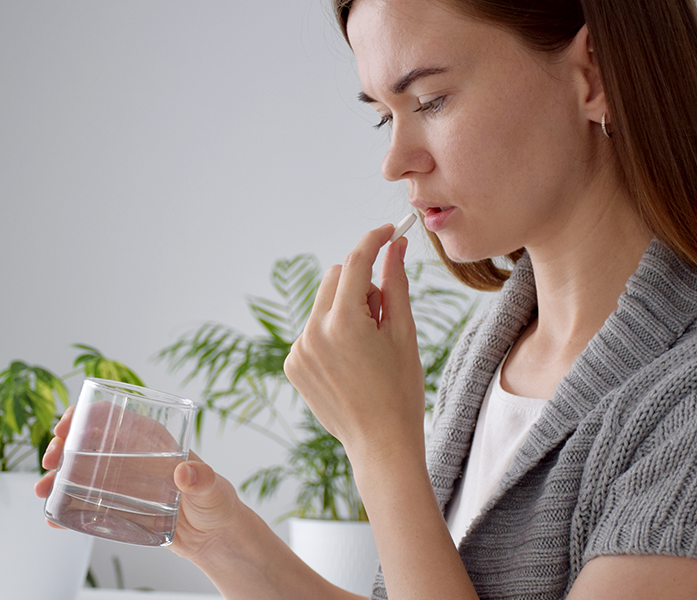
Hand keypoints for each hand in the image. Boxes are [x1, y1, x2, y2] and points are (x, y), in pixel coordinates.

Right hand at [36, 406, 245, 561]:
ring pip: (82, 471)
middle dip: (63, 446)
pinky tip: (53, 518)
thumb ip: (203, 480)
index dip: (84, 415)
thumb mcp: (212, 490)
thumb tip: (186, 472)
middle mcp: (132, 456)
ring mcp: (122, 481)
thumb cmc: (217, 505)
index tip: (65, 428)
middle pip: (89, 440)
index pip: (113, 415)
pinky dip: (67, 509)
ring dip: (57, 476)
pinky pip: (86, 503)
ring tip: (41, 491)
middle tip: (50, 461)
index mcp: (151, 439)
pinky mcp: (118, 506)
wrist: (215, 539)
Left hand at [283, 224, 424, 454]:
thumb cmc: (400, 390)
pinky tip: (351, 363)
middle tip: (385, 312)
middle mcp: (313, 332)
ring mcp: (299, 350)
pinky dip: (331, 333)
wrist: (380, 443)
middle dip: (361, 282)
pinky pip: (313, 330)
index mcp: (345, 323)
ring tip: (368, 346)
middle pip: (335, 277)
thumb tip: (394, 246)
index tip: (388, 231)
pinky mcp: (293, 365)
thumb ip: (396, 284)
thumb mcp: (403, 333)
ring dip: (346, 309)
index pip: (356, 262)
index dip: (373, 240)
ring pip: (323, 304)